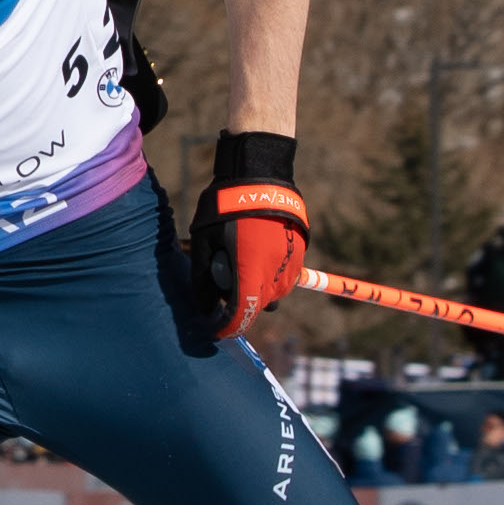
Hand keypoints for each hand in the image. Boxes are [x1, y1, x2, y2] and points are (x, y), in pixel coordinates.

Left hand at [182, 134, 308, 351]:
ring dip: (259, 291)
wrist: (259, 176)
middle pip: (261, 307)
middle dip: (243, 306)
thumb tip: (205, 308)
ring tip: (242, 264)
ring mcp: (292, 264)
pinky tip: (257, 254)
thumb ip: (203, 278)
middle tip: (224, 286)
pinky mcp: (300, 253)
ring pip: (276, 294)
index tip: (217, 328)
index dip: (228, 327)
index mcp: (251, 272)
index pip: (243, 315)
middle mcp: (276, 274)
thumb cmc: (226, 207)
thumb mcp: (204, 241)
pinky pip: (287, 277)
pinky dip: (272, 276)